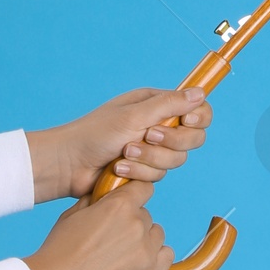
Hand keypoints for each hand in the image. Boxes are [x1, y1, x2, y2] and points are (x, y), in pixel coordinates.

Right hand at [24, 189, 170, 269]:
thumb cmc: (59, 251)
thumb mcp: (73, 214)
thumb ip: (97, 201)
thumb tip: (108, 196)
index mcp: (119, 205)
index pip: (143, 189)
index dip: (134, 195)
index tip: (128, 204)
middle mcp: (137, 224)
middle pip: (146, 216)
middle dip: (131, 223)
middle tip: (111, 239)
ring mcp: (145, 249)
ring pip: (156, 235)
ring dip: (144, 241)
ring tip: (121, 254)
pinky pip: (166, 257)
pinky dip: (156, 258)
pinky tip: (139, 262)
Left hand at [26, 88, 212, 202]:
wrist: (69, 164)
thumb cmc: (95, 133)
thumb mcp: (134, 115)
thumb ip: (169, 105)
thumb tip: (200, 94)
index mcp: (157, 104)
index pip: (197, 109)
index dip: (198, 118)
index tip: (186, 122)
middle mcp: (158, 125)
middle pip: (193, 138)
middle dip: (170, 142)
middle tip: (147, 137)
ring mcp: (153, 150)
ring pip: (176, 160)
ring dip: (149, 159)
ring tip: (124, 154)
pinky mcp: (145, 170)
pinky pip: (158, 176)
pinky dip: (138, 173)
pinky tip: (119, 169)